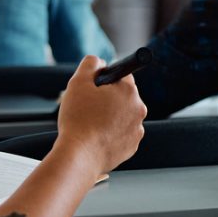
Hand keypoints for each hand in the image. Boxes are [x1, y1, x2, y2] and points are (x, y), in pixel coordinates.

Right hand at [53, 57, 145, 176]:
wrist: (79, 155)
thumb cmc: (78, 119)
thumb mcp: (78, 83)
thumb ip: (90, 64)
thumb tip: (99, 61)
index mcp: (129, 91)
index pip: (122, 77)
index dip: (106, 82)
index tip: (95, 89)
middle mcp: (139, 108)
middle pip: (123, 98)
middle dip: (107, 101)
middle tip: (88, 110)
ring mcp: (137, 129)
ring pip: (122, 117)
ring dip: (110, 118)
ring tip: (90, 126)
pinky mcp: (132, 146)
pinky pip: (121, 136)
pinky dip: (111, 136)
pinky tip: (96, 138)